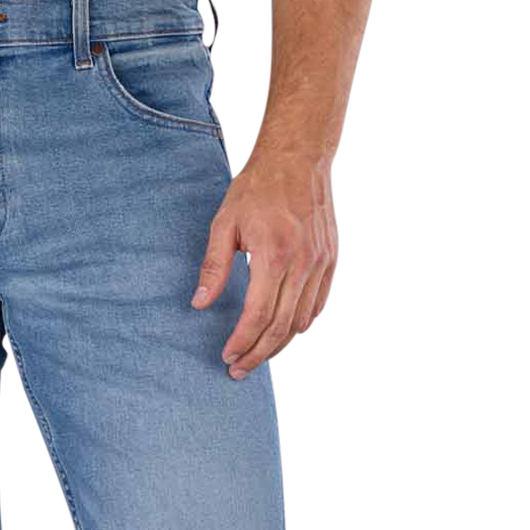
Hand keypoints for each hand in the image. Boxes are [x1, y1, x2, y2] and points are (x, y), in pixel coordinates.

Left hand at [190, 147, 335, 378]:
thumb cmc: (257, 188)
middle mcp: (303, 264)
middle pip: (280, 327)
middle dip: (257, 354)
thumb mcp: (224, 223)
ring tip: (256, 358)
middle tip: (237, 370)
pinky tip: (281, 336)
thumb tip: (199, 303)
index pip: (258, 316)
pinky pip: (316, 306)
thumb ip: (213, 266)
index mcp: (274, 255)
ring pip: (301, 322)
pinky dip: (298, 327)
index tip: (226, 356)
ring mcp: (320, 264)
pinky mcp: (329, 262)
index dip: (241, 342)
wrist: (299, 160)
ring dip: (278, 346)